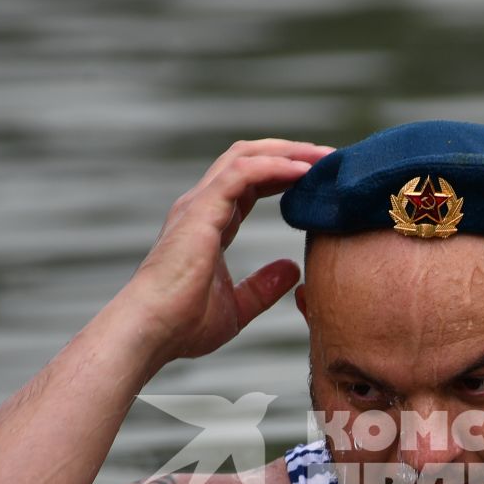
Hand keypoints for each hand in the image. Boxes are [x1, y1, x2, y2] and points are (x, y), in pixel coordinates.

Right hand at [120, 139, 332, 363]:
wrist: (152, 331)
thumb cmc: (184, 324)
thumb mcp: (238, 307)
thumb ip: (263, 287)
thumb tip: (292, 270)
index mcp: (210, 223)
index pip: (251, 182)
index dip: (285, 174)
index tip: (321, 178)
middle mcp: (202, 205)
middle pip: (249, 158)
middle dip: (291, 152)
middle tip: (331, 159)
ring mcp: (199, 204)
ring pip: (246, 156)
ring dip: (288, 152)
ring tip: (325, 157)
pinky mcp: (200, 210)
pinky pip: (242, 173)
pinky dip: (275, 167)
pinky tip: (304, 172)